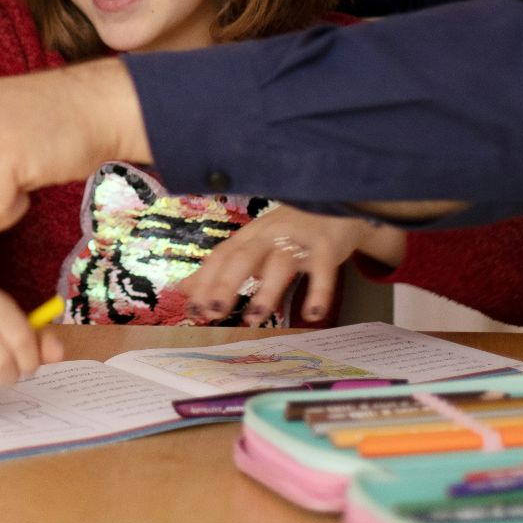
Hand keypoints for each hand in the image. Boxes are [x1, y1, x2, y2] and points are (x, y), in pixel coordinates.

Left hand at [176, 205, 405, 322]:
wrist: (337, 203)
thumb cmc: (289, 232)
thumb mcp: (254, 246)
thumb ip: (222, 268)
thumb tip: (184, 289)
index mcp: (250, 235)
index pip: (222, 256)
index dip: (206, 281)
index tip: (192, 310)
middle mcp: (271, 234)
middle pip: (244, 257)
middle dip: (226, 284)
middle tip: (213, 313)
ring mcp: (299, 239)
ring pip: (280, 262)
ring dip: (266, 291)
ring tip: (253, 320)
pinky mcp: (328, 246)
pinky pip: (323, 270)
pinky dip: (318, 292)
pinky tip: (312, 315)